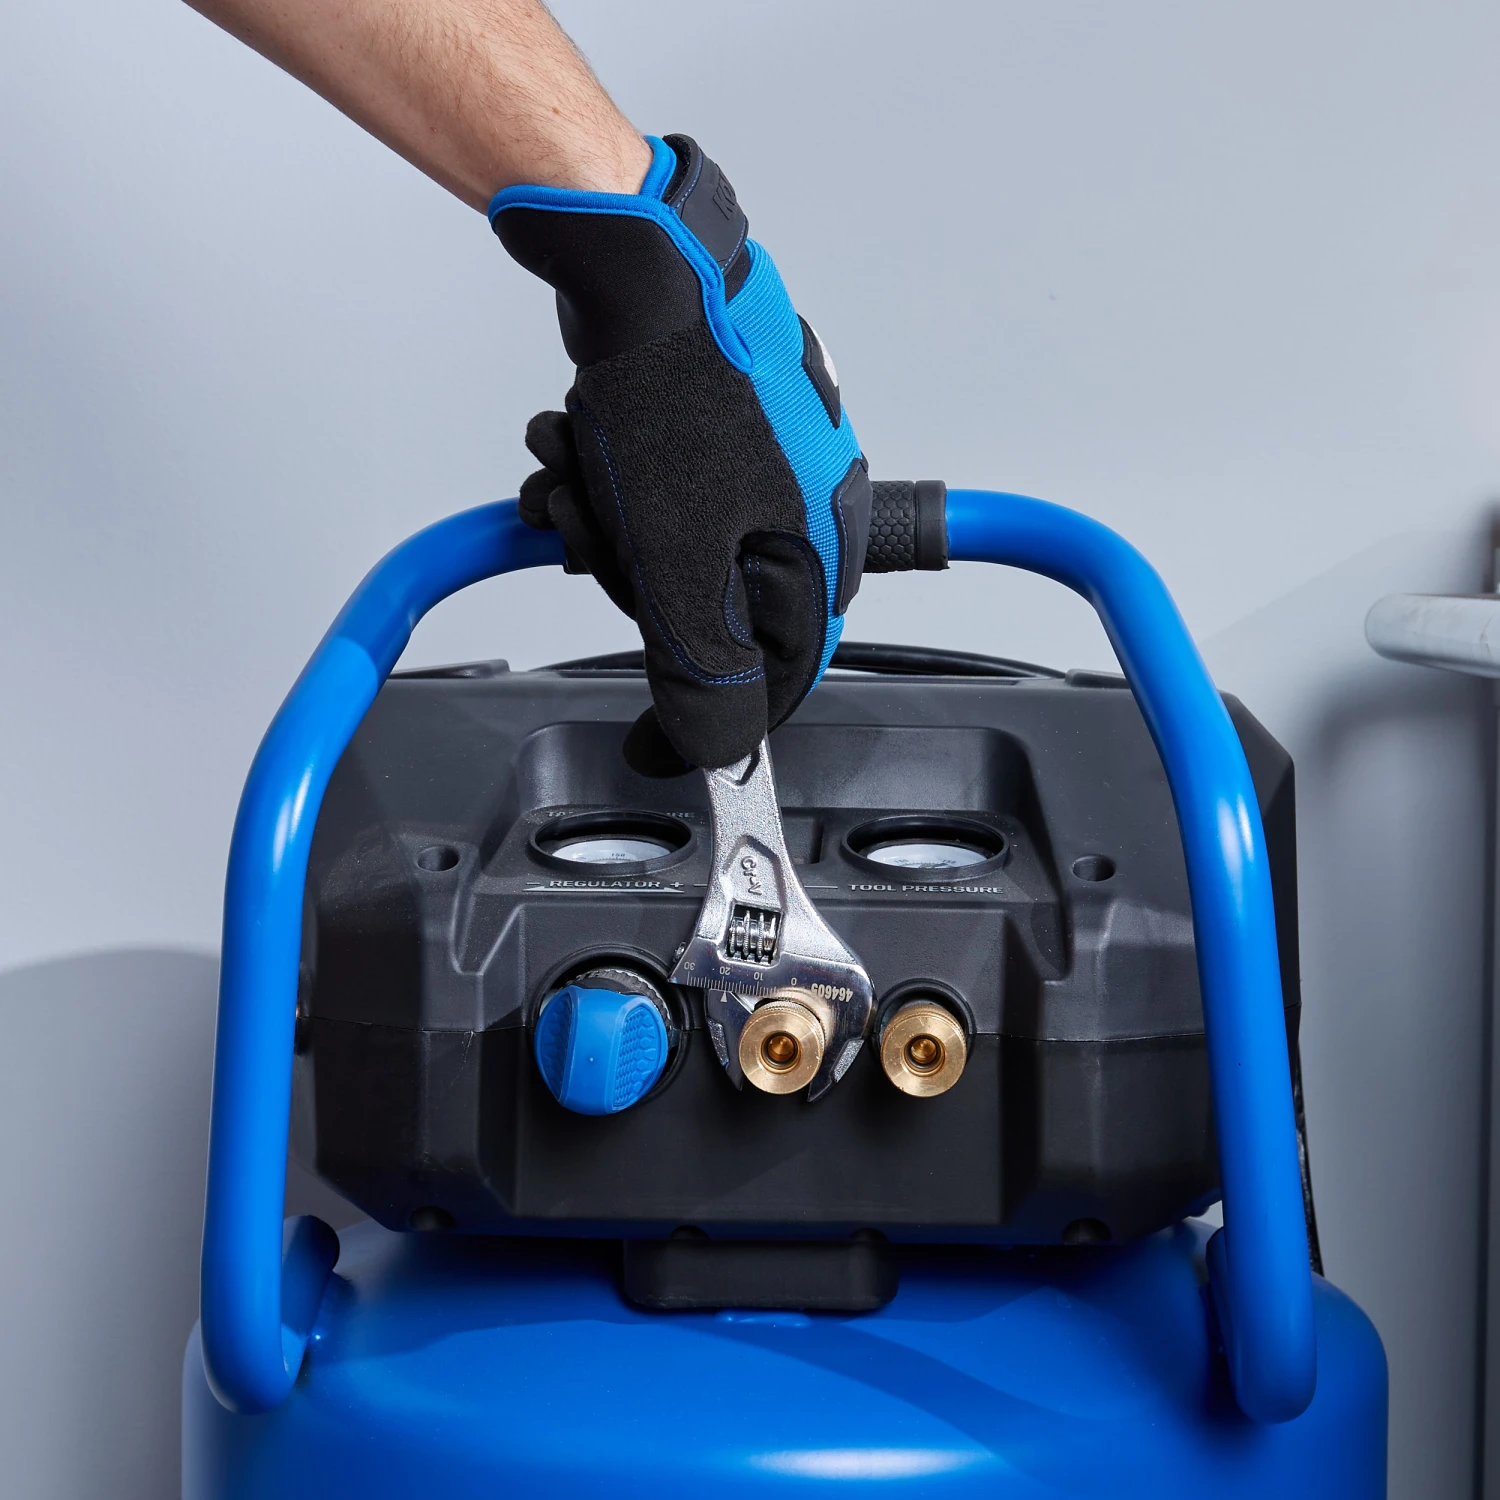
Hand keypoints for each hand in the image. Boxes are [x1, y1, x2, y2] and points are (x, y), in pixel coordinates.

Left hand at [493, 134, 870, 768]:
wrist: (641, 261)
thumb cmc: (677, 391)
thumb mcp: (682, 564)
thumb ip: (704, 671)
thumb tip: (720, 751)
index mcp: (820, 550)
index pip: (778, 675)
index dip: (712, 718)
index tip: (652, 743)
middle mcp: (804, 508)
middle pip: (710, 609)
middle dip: (629, 579)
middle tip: (592, 529)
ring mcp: (761, 465)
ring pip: (672, 549)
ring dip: (604, 520)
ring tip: (575, 468)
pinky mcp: (716, 430)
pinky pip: (658, 495)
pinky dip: (608, 481)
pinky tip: (577, 442)